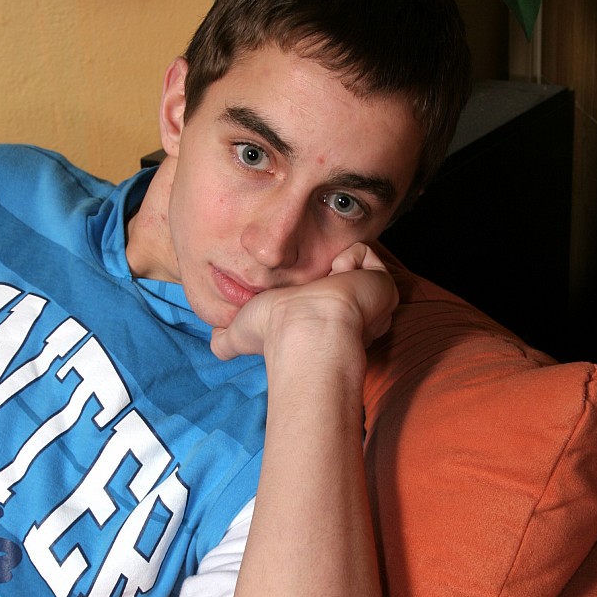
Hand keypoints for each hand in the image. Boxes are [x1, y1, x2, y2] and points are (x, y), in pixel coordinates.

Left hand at [210, 243, 397, 360]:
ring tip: (326, 285)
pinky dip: (349, 259)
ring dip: (334, 267)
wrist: (307, 328)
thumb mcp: (241, 335)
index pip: (321, 294)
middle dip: (324, 274)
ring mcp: (368, 296)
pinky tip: (339, 276)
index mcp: (322, 319)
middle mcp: (350, 311)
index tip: (299, 293)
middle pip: (339, 277)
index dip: (308, 288)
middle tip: (314, 284)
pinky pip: (364, 252)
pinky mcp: (382, 283)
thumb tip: (214, 344)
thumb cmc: (274, 333)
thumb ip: (227, 340)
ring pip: (352, 262)